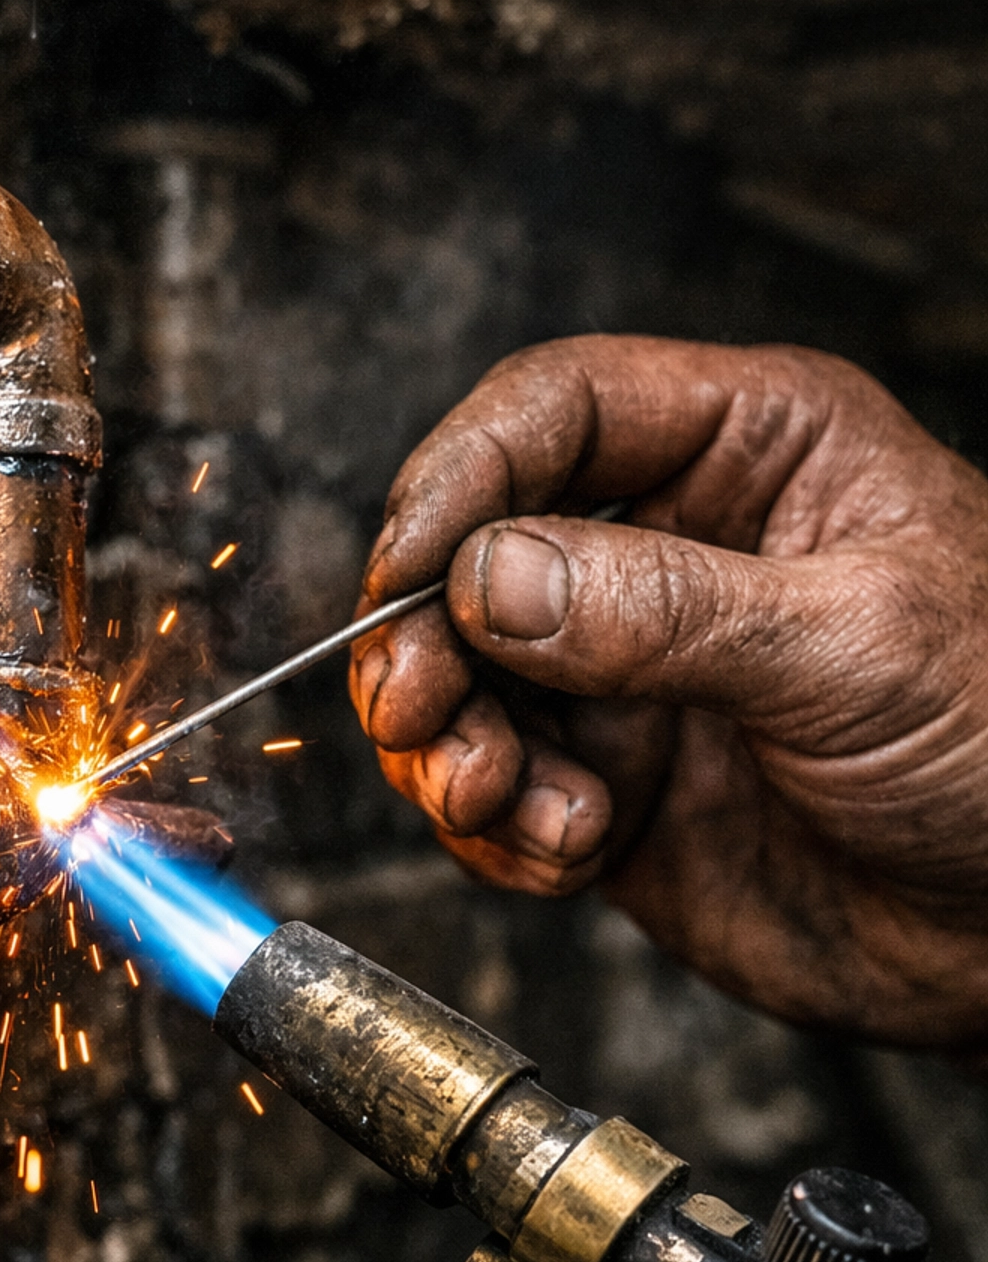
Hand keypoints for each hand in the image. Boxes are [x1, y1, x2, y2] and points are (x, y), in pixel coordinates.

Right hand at [351, 335, 987, 1045]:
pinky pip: (497, 794)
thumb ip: (664, 609)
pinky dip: (496, 830)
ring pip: (466, 680)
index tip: (408, 571)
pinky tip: (565, 851)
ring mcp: (634, 674)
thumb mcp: (853, 649)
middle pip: (477, 551)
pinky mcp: (613, 787)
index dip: (462, 477)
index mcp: (753, 451)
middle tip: (415, 713)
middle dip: (427, 638)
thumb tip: (490, 576)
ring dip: (452, 746)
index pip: (555, 410)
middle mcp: (675, 549)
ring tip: (496, 796)